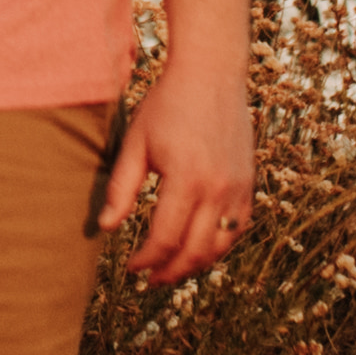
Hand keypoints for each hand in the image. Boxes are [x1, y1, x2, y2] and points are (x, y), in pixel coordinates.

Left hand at [97, 54, 260, 287]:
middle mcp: (218, 189)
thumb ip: (121, 189)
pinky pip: (237, 228)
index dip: (146, 260)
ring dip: (196, 264)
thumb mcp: (136, 144)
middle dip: (170, 272)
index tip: (131, 267)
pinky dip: (218, 245)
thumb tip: (106, 227)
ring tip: (172, 269)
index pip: (165, 239)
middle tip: (150, 280)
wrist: (211, 74)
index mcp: (186, 180)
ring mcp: (239, 188)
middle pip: (195, 252)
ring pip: (220, 246)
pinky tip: (198, 246)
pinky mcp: (249, 183)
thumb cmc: (167, 105)